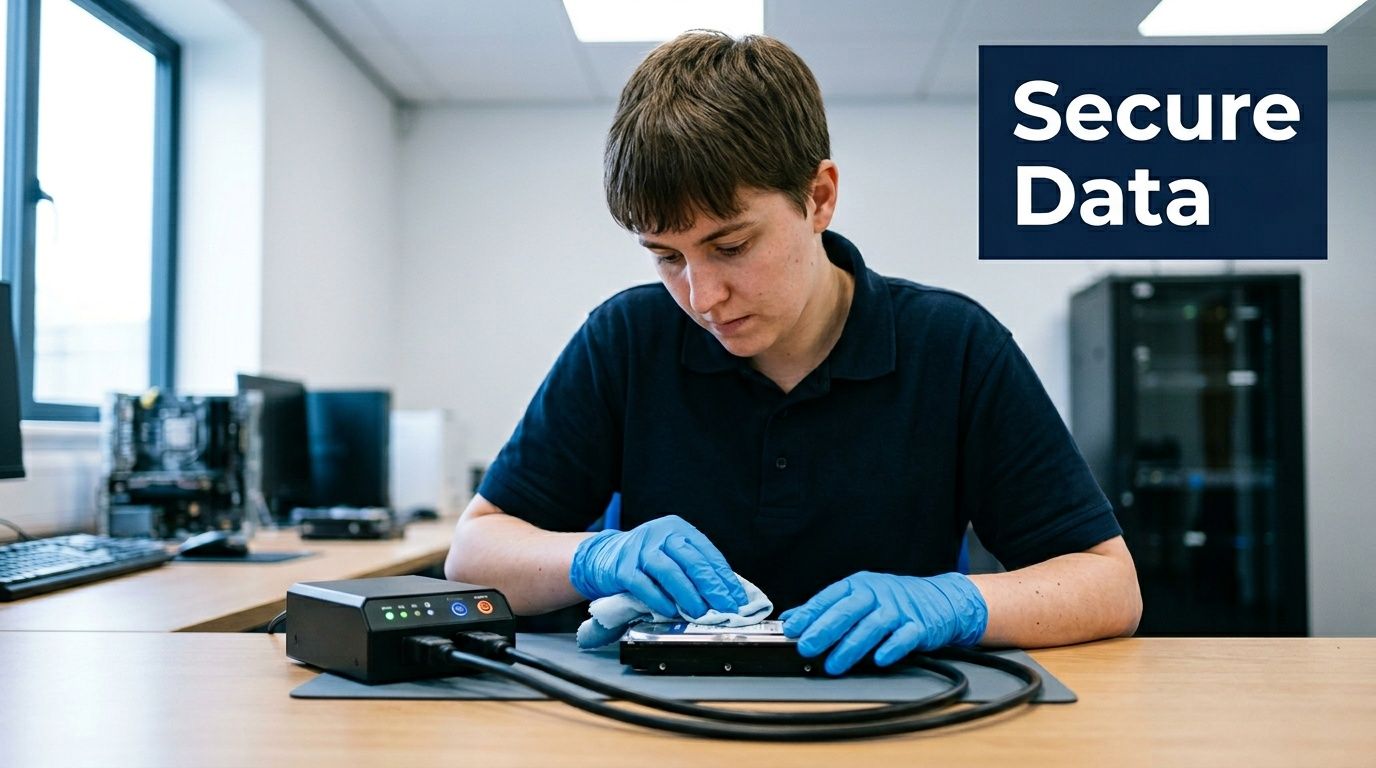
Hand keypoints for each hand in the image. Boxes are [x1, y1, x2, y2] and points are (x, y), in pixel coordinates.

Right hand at [569, 515, 748, 617]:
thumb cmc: (644, 559)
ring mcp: (640, 550)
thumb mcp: (671, 553)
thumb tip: (724, 594)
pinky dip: (660, 600)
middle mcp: (660, 535)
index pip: (708, 554)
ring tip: (701, 612)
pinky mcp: (623, 568)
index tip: (737, 598)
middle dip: (712, 588)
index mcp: (678, 529)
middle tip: (726, 607)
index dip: (725, 578)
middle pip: (692, 561)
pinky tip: (671, 611)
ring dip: (688, 595)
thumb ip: (693, 568)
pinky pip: (644, 586)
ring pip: (670, 572)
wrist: (603, 556)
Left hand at [779, 571, 987, 675]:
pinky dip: (891, 647)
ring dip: (851, 647)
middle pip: (848, 610)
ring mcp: (899, 609)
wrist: (941, 599)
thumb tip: (792, 617)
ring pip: (873, 626)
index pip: (828, 597)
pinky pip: (905, 636)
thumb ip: (826, 608)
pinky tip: (879, 659)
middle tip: (806, 647)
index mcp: (859, 585)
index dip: (809, 613)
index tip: (792, 628)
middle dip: (825, 630)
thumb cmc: (895, 600)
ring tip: (834, 665)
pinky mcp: (919, 625)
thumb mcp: (859, 596)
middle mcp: (878, 594)